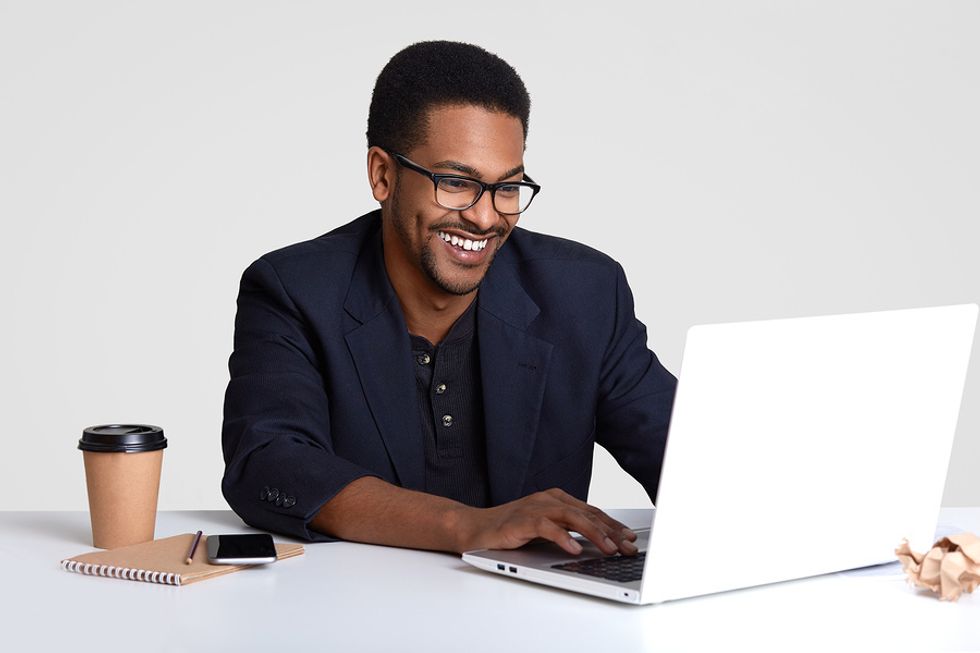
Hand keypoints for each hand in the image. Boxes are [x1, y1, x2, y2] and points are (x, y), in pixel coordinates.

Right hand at [456, 488, 637, 555]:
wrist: (475, 528)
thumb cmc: (510, 530)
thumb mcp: (545, 530)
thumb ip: (567, 532)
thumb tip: (597, 546)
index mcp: (557, 499)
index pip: (591, 512)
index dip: (613, 525)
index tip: (630, 539)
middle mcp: (549, 499)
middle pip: (587, 514)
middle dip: (611, 531)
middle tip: (628, 547)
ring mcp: (535, 507)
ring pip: (572, 516)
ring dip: (593, 533)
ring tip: (609, 548)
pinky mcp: (522, 520)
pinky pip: (546, 527)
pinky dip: (562, 537)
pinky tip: (574, 549)